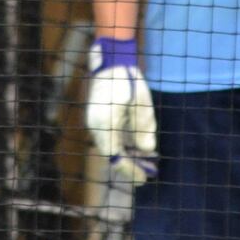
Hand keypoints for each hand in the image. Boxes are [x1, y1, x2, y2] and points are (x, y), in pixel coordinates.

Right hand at [86, 37, 157, 184]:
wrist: (111, 60)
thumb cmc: (128, 79)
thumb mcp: (142, 103)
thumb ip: (144, 128)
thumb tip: (147, 150)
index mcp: (105, 122)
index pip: (115, 156)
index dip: (129, 170)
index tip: (143, 179)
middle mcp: (95, 125)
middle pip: (110, 154)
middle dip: (127, 166)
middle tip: (144, 176)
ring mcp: (92, 121)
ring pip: (107, 147)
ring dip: (123, 157)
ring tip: (141, 165)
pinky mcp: (95, 117)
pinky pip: (106, 139)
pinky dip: (118, 146)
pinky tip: (132, 149)